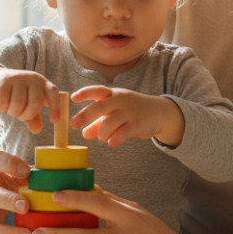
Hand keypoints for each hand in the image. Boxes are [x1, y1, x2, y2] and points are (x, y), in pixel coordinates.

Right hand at [0, 67, 59, 132]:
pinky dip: (2, 108)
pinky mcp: (3, 81)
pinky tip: (3, 105)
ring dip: (13, 112)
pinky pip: (3, 101)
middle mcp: (33, 78)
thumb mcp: (29, 105)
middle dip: (27, 115)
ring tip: (11, 109)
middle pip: (35, 102)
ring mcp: (18, 78)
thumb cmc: (19, 95)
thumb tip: (37, 130)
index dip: (55, 107)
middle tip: (21, 117)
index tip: (54, 121)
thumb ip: (33, 118)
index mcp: (43, 84)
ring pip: (18, 103)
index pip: (53, 93)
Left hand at [70, 86, 184, 147]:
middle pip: (100, 106)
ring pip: (109, 123)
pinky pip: (122, 133)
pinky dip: (114, 139)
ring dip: (101, 133)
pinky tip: (111, 142)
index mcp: (113, 94)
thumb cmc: (133, 111)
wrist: (160, 112)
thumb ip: (99, 122)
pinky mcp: (137, 124)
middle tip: (73, 124)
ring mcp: (129, 112)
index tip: (73, 98)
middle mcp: (120, 101)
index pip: (97, 90)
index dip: (84, 93)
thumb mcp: (116, 112)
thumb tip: (84, 134)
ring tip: (102, 138)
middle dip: (85, 115)